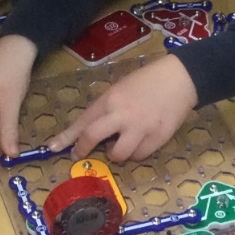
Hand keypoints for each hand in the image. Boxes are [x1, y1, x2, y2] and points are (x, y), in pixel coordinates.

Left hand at [50, 55, 197, 160]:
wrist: (180, 79)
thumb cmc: (147, 81)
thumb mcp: (120, 88)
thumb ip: (106, 108)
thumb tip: (89, 130)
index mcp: (110, 99)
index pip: (83, 121)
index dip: (67, 138)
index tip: (54, 148)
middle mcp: (122, 114)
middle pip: (93, 137)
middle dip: (84, 149)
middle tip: (81, 154)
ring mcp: (141, 128)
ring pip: (119, 154)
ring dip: (115, 153)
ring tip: (120, 144)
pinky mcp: (158, 138)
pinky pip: (141, 156)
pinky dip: (136, 153)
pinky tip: (139, 142)